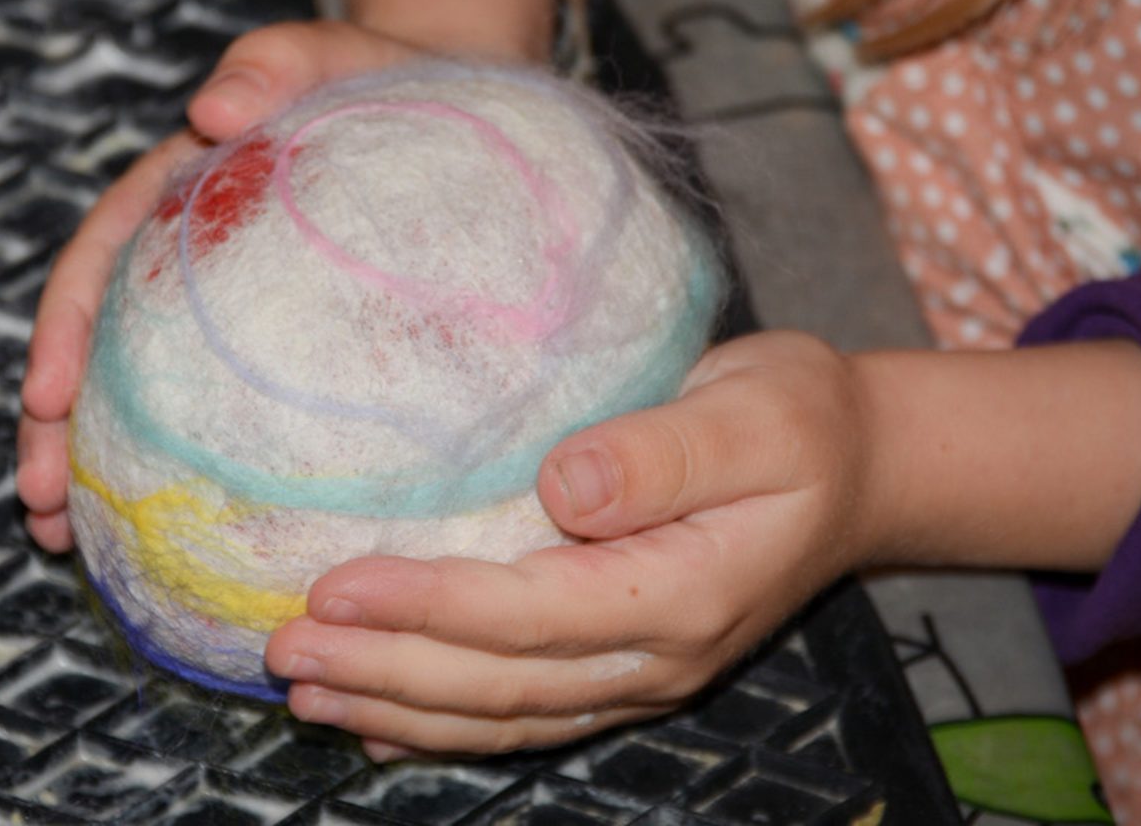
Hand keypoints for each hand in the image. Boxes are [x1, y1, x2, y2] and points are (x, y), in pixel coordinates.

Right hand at [17, 21, 422, 551]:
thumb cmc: (379, 76)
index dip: (64, 328)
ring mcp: (222, 311)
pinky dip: (187, 472)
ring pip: (140, 392)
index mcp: (178, 191)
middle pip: (99, 346)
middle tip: (35, 505)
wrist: (448, 102)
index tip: (47, 395)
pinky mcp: (275, 348)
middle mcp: (182, 260)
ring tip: (59, 541)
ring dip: (91, 467)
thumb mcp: (328, 56)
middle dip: (52, 429)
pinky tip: (185, 544)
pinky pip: (222, 414)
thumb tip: (210, 104)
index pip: (101, 258)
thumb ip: (273, 62)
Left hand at [263, 331, 883, 758]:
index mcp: (681, 593)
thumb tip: (564, 483)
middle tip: (281, 649)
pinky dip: (444, 726)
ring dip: (396, 707)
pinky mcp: (622, 663)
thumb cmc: (801, 421)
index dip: (427, 608)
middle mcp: (655, 655)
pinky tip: (380, 725)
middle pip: (497, 683)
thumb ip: (663, 452)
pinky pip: (524, 713)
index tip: (334, 588)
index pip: (528, 614)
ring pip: (501, 714)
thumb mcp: (754, 413)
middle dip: (383, 671)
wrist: (859, 467)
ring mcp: (640, 673)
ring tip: (303, 691)